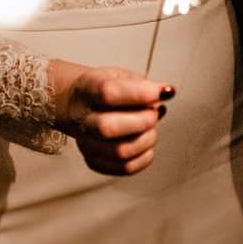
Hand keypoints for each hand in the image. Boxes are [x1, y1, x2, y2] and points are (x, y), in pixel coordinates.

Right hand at [49, 61, 171, 176]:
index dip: (141, 93)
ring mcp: (87, 143)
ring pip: (120, 152)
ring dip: (147, 139)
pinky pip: (125, 168)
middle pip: (108, 128)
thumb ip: (142, 84)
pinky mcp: (94, 161)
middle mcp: (83, 119)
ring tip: (150, 128)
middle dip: (142, 121)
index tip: (164, 92)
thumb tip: (165, 93)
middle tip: (153, 113)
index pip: (108, 92)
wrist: (77, 105)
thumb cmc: (102, 90)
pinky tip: (145, 142)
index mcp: (87, 90)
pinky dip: (144, 156)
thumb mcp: (120, 75)